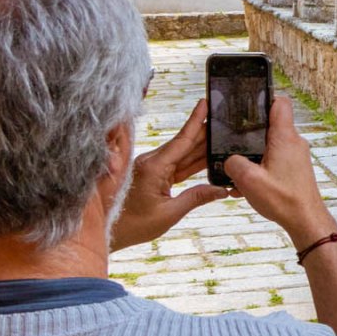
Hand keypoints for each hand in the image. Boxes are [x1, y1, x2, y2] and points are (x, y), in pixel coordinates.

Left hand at [110, 100, 230, 251]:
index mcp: (154, 167)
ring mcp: (152, 167)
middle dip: (206, 132)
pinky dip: (194, 163)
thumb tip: (222, 189)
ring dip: (203, 148)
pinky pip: (178, 165)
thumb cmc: (133, 225)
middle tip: (226, 121)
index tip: (206, 102)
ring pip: (183, 154)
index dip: (196, 120)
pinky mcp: (153, 175)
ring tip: (224, 138)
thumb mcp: (168, 214)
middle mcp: (152, 162)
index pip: (182, 140)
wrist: (110, 233)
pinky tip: (210, 158)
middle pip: (185, 144)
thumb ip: (196, 197)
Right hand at [221, 99, 335, 248]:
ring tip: (239, 172)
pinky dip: (261, 167)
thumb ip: (233, 163)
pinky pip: (275, 159)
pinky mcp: (295, 168)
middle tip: (233, 140)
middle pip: (271, 124)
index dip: (263, 98)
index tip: (247, 103)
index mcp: (285, 137)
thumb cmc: (283, 199)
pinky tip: (248, 185)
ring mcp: (296, 155)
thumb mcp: (249, 180)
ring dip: (254, 155)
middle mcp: (294, 142)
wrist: (306, 220)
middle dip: (250, 132)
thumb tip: (229, 160)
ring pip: (270, 144)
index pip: (280, 102)